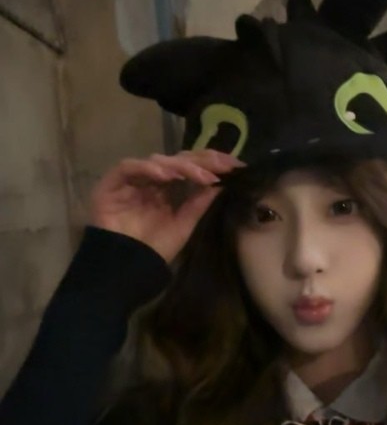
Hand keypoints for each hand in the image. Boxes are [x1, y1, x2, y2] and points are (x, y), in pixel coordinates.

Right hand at [90, 150, 245, 263]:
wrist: (127, 266)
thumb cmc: (155, 247)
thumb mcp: (184, 223)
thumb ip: (199, 202)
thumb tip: (220, 182)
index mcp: (169, 188)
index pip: (191, 166)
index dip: (211, 163)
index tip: (234, 165)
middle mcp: (152, 179)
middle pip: (178, 159)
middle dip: (202, 161)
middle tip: (221, 165)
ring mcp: (133, 179)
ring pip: (158, 160)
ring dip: (181, 166)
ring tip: (200, 175)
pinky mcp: (112, 182)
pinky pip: (129, 167)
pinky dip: (148, 168)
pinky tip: (167, 175)